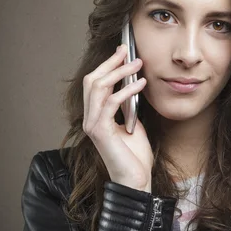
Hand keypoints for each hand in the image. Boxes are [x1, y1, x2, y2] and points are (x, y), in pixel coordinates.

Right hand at [82, 44, 152, 191]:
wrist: (135, 180)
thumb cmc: (135, 156)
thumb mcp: (134, 124)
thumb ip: (128, 107)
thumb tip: (133, 86)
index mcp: (96, 116)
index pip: (94, 83)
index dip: (107, 65)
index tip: (123, 51)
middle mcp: (90, 118)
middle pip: (92, 80)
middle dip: (110, 62)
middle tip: (127, 50)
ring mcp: (93, 125)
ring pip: (98, 87)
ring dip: (119, 72)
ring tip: (138, 64)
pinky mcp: (100, 131)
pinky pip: (110, 103)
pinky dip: (126, 90)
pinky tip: (140, 84)